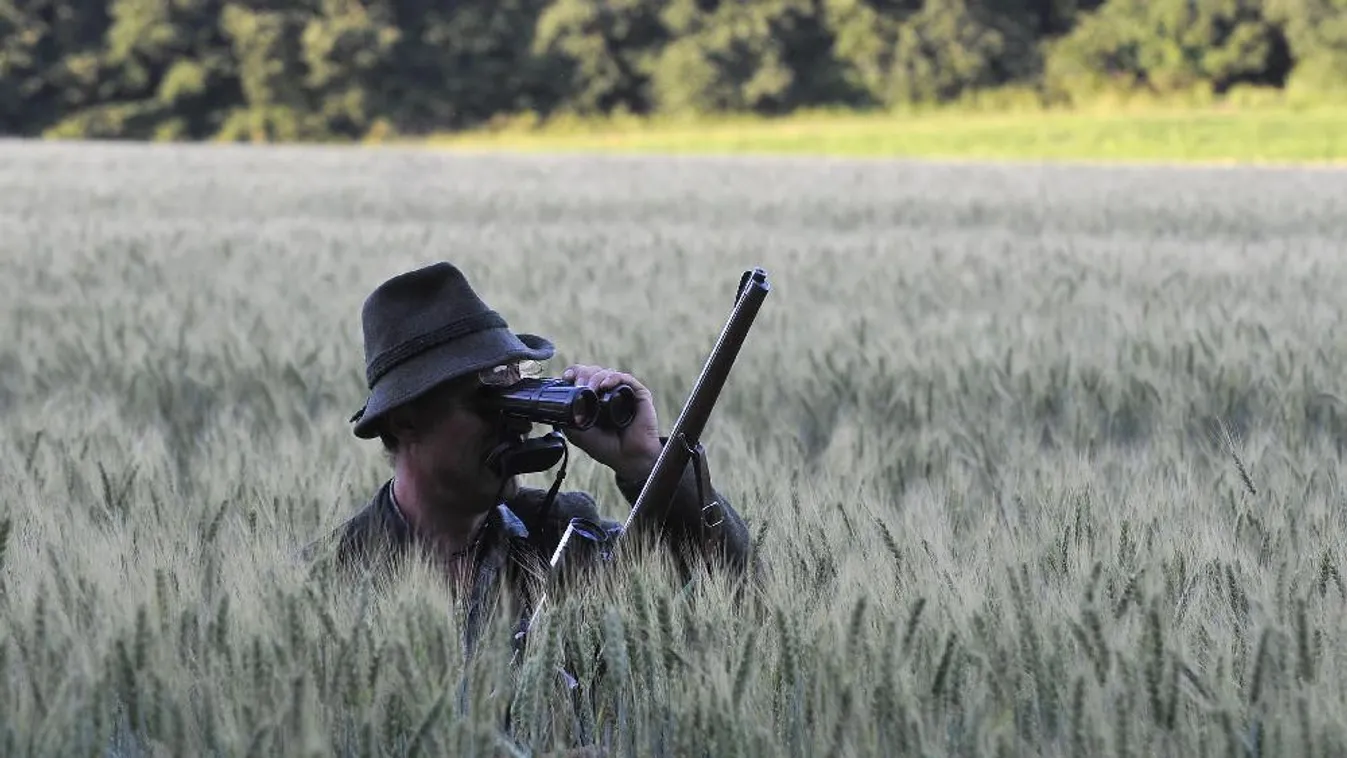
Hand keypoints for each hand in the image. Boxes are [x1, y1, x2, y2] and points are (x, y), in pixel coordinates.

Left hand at [560, 364, 662, 480]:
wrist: (628, 458)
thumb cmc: (606, 448)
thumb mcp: (578, 433)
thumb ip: (567, 418)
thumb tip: (555, 403)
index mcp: (594, 400)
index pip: (583, 377)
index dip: (575, 373)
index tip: (567, 377)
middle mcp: (609, 393)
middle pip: (593, 371)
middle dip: (583, 374)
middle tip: (579, 385)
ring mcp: (623, 392)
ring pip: (607, 373)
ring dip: (595, 376)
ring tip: (590, 388)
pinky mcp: (638, 394)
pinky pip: (625, 378)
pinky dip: (613, 378)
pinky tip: (605, 385)